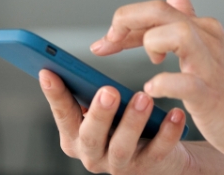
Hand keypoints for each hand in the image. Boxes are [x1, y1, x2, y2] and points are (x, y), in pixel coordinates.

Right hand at [39, 70, 190, 173]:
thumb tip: (76, 58)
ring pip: (121, 147)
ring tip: (144, 98)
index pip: (62, 113)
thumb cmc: (123, 125)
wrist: (159, 156)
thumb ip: (88, 91)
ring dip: (132, 122)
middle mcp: (92, 153)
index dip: (54, 94)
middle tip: (108, 90)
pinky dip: (167, 133)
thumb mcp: (102, 109)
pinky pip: (157, 151)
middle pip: (90, 136)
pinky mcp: (148, 167)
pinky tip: (175, 114)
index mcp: (75, 136)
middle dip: (98, 113)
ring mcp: (119, 164)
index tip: (49, 71)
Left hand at [91, 0, 223, 159]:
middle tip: (108, 44)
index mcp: (200, 27)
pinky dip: (162, 84)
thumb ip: (186, 15)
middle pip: (161, 10)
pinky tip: (153, 91)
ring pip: (178, 34)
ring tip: (149, 63)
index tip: (104, 43)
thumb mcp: (206, 45)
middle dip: (126, 21)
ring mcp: (210, 65)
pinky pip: (183, 83)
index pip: (154, 9)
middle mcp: (206, 38)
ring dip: (151, 44)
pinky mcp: (211, 94)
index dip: (124, 23)